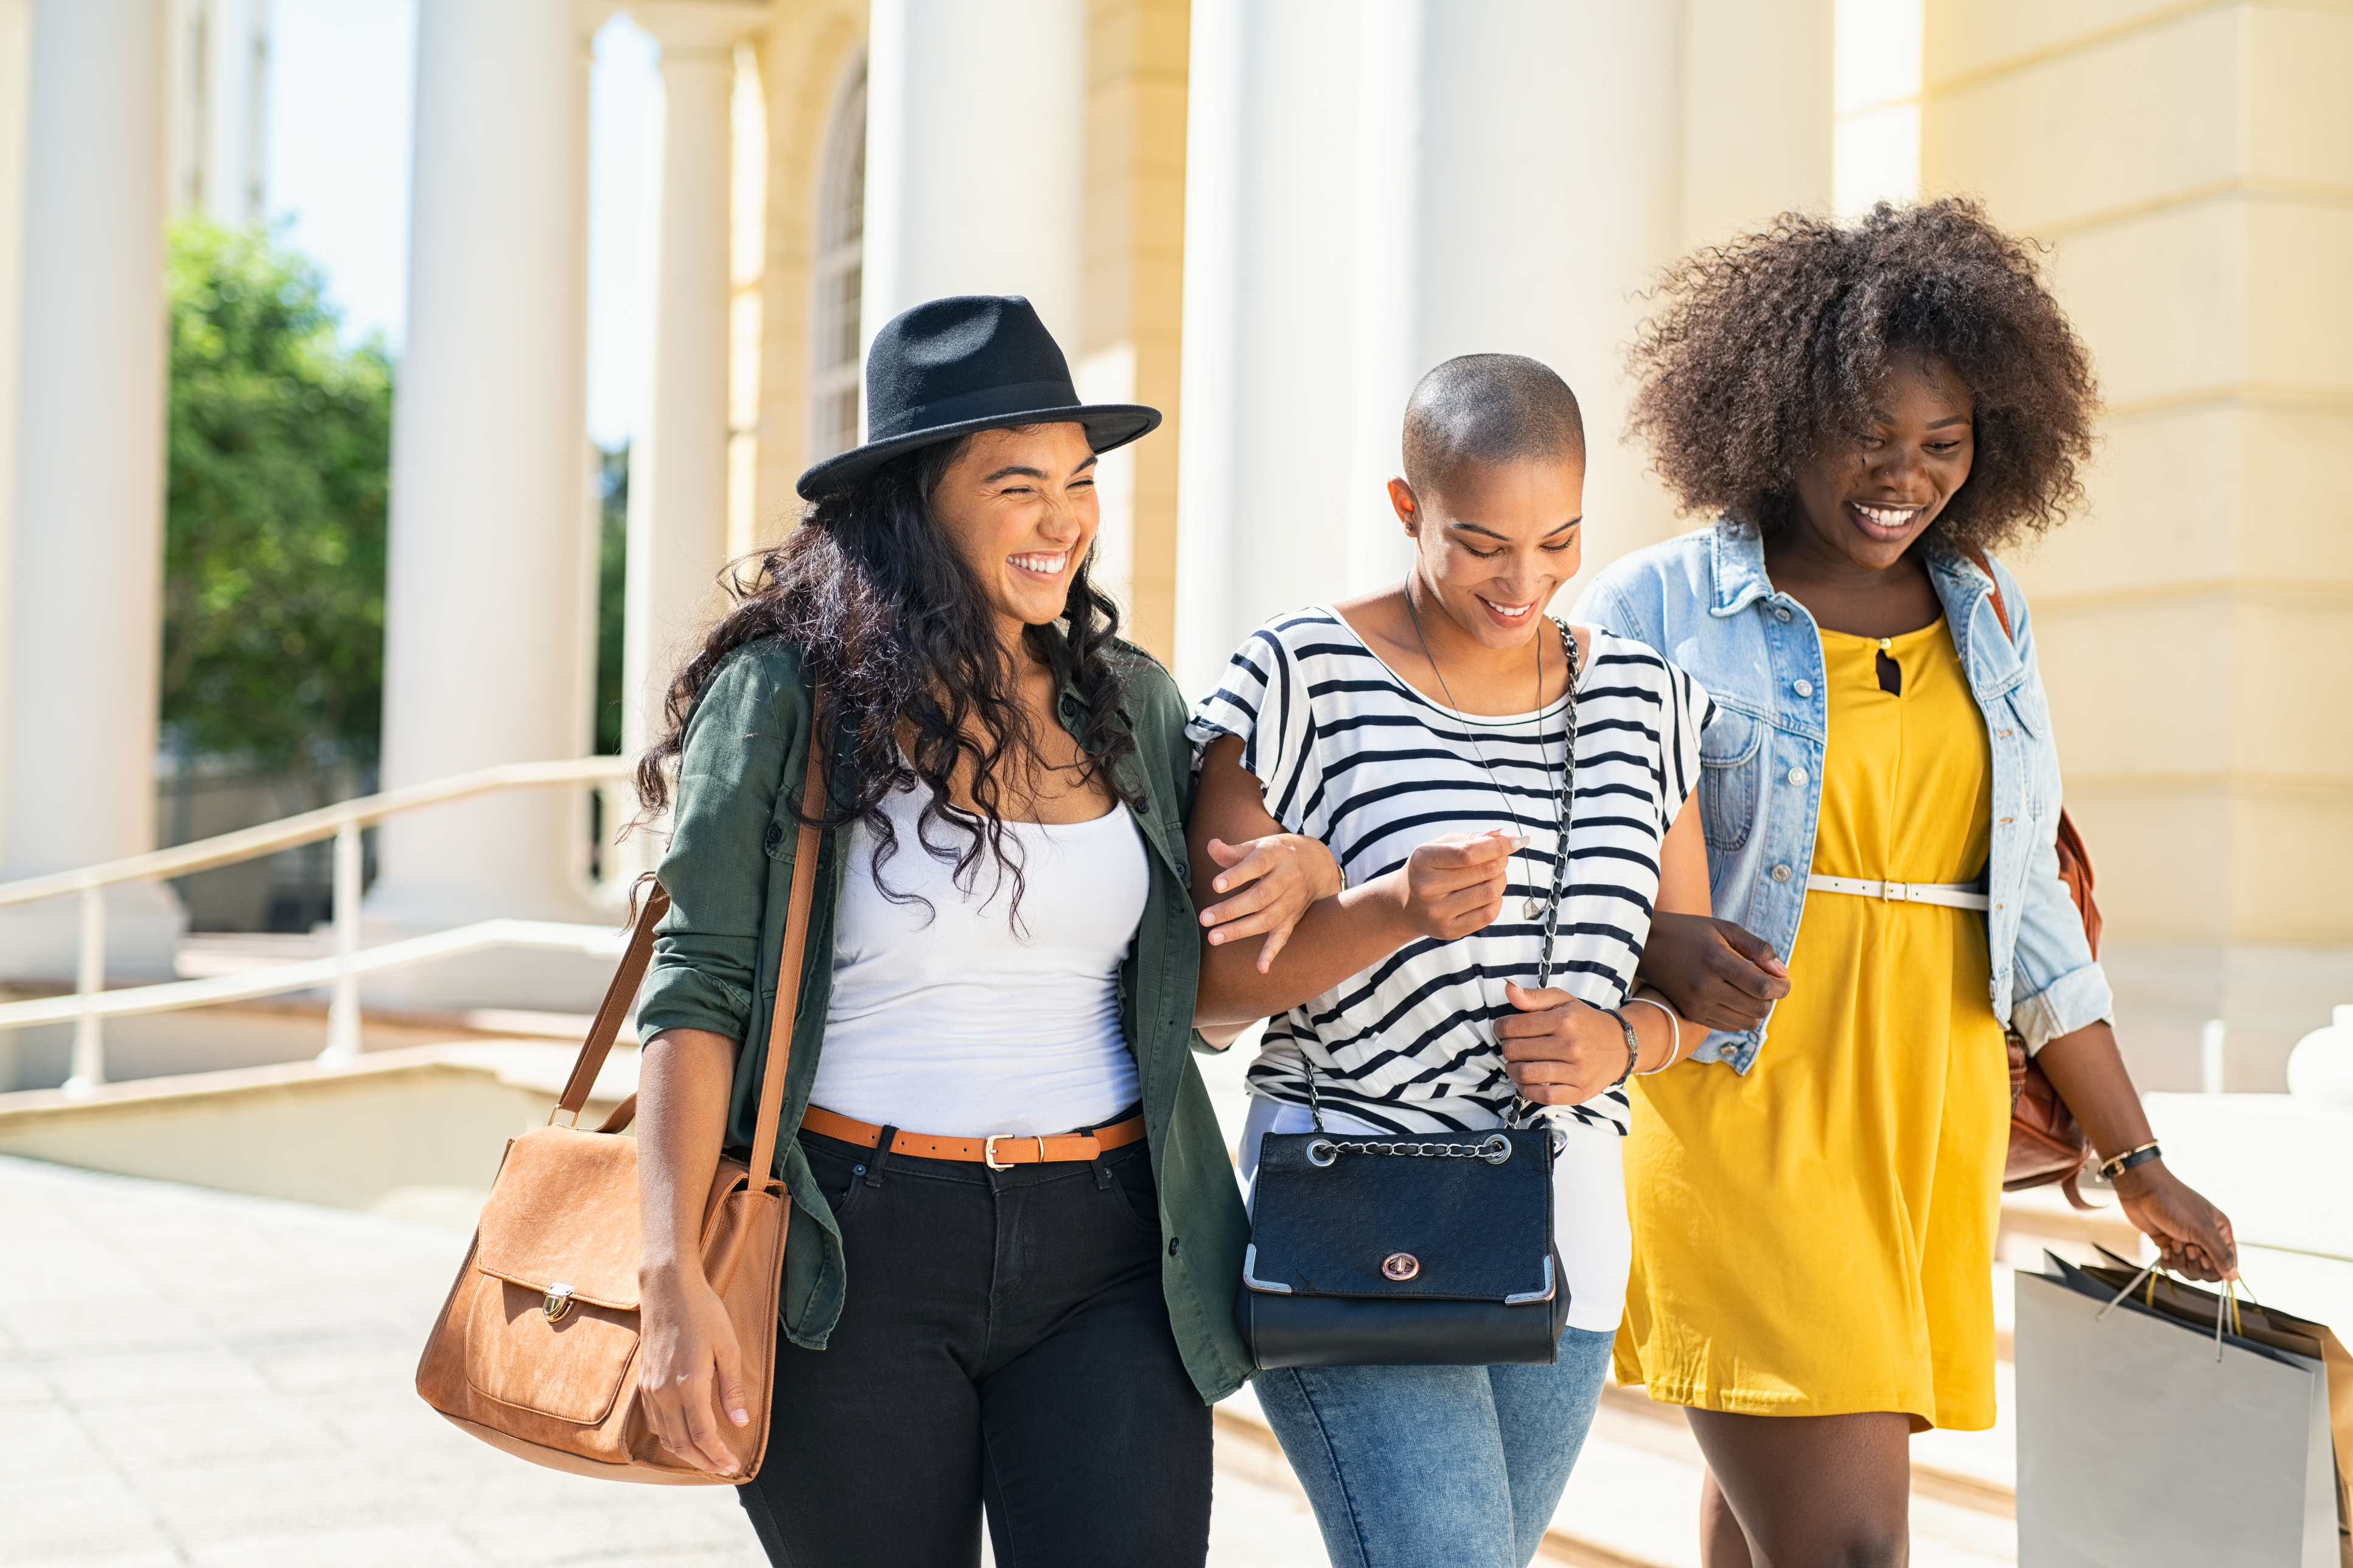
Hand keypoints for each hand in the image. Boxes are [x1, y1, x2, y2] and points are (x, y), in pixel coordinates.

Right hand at [637, 1261, 750, 1476]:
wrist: (668, 1289)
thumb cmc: (703, 1313)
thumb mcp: (728, 1348)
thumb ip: (732, 1389)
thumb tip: (740, 1422)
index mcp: (689, 1384)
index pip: (703, 1435)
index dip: (718, 1455)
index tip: (732, 1464)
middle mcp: (665, 1392)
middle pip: (681, 1443)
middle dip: (703, 1461)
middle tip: (722, 1467)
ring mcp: (651, 1388)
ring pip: (665, 1435)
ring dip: (686, 1452)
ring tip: (707, 1457)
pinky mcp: (644, 1382)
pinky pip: (654, 1421)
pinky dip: (669, 1436)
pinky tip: (684, 1435)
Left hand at [1199, 834, 1344, 971]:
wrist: (1320, 864)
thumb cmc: (1280, 853)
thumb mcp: (1260, 845)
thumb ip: (1234, 851)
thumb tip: (1211, 846)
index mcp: (1277, 855)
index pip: (1257, 865)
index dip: (1237, 875)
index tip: (1216, 885)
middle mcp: (1288, 879)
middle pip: (1260, 896)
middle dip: (1232, 909)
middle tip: (1205, 918)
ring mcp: (1293, 901)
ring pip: (1268, 918)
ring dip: (1241, 930)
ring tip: (1214, 937)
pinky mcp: (1294, 918)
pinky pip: (1284, 936)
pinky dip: (1273, 952)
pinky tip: (1261, 967)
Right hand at [1383, 829, 1514, 943]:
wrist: (1405, 905)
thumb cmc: (1429, 869)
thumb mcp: (1440, 846)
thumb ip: (1470, 839)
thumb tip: (1504, 837)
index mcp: (1423, 860)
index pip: (1468, 852)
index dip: (1498, 845)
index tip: (1517, 840)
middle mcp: (1427, 887)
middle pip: (1485, 871)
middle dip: (1501, 861)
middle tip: (1499, 858)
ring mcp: (1437, 912)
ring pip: (1491, 892)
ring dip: (1500, 880)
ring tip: (1491, 877)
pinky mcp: (1450, 931)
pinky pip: (1489, 914)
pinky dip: (1496, 901)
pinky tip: (1486, 895)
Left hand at [1495, 981, 1633, 1105]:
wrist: (1621, 1045)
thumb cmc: (1584, 1021)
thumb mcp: (1562, 1001)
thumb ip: (1533, 996)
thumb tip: (1508, 988)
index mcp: (1564, 1020)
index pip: (1512, 1026)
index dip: (1500, 1028)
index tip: (1504, 1030)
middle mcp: (1571, 1045)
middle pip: (1515, 1051)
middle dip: (1506, 1049)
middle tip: (1513, 1048)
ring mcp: (1577, 1071)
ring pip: (1525, 1074)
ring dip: (1512, 1070)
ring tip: (1517, 1065)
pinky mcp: (1580, 1092)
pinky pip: (1543, 1096)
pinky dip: (1527, 1090)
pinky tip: (1528, 1081)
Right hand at [1636, 912, 1788, 1030]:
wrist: (1648, 946)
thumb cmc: (1691, 933)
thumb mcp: (1725, 929)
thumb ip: (1757, 948)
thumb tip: (1783, 973)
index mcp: (1716, 961)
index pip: (1762, 987)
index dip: (1782, 987)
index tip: (1783, 980)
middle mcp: (1706, 987)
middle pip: (1759, 1008)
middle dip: (1772, 998)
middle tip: (1768, 984)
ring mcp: (1698, 1005)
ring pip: (1748, 1022)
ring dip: (1758, 1009)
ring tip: (1751, 992)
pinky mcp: (1692, 1015)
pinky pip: (1731, 1027)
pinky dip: (1741, 1016)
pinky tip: (1735, 999)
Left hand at [2112, 1162, 2237, 1282]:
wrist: (2141, 1190)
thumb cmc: (2175, 1204)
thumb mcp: (2202, 1230)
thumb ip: (2220, 1254)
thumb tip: (2234, 1277)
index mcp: (2220, 1232)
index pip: (2227, 1263)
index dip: (2215, 1267)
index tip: (2203, 1258)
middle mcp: (2205, 1238)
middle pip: (2206, 1270)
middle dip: (2195, 1264)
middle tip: (2187, 1247)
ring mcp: (2185, 1241)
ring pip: (2189, 1269)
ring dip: (2180, 1260)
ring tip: (2173, 1242)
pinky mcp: (2167, 1244)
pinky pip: (2172, 1264)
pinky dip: (2167, 1260)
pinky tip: (2163, 1247)